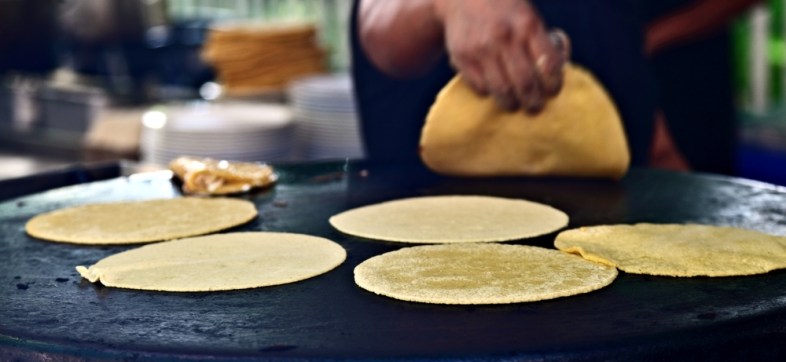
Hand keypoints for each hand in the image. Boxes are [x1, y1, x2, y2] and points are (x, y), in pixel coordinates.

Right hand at [434, 0, 569, 112]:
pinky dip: (489, 92)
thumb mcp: (527, 16)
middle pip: (525, 83)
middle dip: (533, 102)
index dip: (553, 85)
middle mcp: (505, 37)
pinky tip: (493, 89)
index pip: (548, 65)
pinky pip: (480, 87)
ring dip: (511, 103)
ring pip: (502, 90)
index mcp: (528, 25)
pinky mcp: (462, 57)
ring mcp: (481, 48)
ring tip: (514, 105)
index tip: (552, 92)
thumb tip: (555, 73)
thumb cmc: (504, 11)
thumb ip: (540, 42)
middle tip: (534, 107)